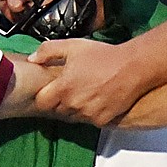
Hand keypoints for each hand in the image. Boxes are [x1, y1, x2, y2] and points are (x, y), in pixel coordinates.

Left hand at [29, 38, 146, 125]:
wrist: (133, 67)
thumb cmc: (103, 55)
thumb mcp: (73, 46)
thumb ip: (48, 51)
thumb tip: (32, 59)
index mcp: (63, 88)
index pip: (41, 102)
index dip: (44, 95)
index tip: (50, 89)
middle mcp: (73, 104)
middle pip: (56, 110)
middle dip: (59, 101)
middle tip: (70, 88)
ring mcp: (88, 114)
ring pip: (72, 116)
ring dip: (74, 108)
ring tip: (85, 93)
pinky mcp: (101, 120)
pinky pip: (89, 120)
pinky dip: (90, 113)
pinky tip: (96, 99)